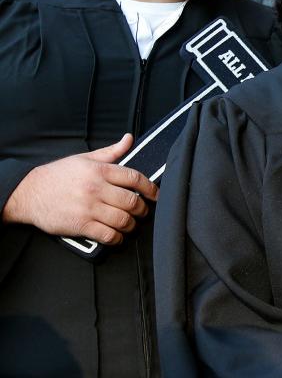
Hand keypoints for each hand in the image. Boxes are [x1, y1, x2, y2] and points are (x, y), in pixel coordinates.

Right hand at [1, 134, 157, 243]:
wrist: (28, 193)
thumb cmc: (58, 175)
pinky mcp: (81, 225)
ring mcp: (89, 208)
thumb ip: (110, 152)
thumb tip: (129, 139)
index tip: (156, 195)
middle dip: (143, 210)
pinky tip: (118, 236)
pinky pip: (109, 235)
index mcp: (99, 170)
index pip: (134, 178)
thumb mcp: (84, 159)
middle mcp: (96, 188)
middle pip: (133, 202)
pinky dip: (118, 238)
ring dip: (132, 225)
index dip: (151, 188)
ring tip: (131, 225)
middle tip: (142, 212)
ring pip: (124, 220)